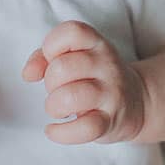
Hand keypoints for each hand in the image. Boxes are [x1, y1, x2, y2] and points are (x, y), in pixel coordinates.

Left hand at [21, 20, 146, 143]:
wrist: (137, 102)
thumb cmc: (93, 77)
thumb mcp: (74, 57)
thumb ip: (44, 57)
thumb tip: (28, 74)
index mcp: (97, 44)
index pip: (72, 31)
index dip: (52, 45)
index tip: (52, 60)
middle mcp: (107, 65)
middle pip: (63, 68)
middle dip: (49, 82)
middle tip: (56, 90)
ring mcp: (111, 93)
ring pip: (71, 97)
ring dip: (53, 106)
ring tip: (57, 109)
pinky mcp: (111, 121)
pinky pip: (85, 128)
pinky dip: (61, 133)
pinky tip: (53, 130)